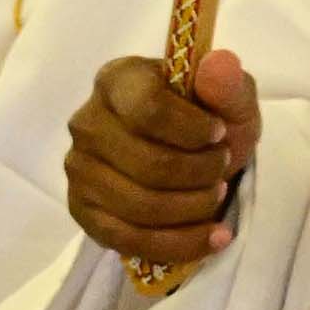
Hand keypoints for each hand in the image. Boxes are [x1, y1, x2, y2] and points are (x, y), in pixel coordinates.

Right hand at [69, 49, 256, 271]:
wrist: (192, 155)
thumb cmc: (207, 120)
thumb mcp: (230, 99)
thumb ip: (227, 83)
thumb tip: (219, 65)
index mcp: (117, 80)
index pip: (148, 109)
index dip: (192, 129)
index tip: (220, 134)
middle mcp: (87, 122)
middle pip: (148, 164)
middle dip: (200, 174)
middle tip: (221, 169)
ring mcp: (79, 169)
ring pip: (141, 206)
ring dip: (194, 208)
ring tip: (216, 196)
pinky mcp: (83, 210)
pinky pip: (128, 239)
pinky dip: (179, 244)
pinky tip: (213, 236)